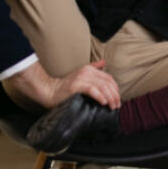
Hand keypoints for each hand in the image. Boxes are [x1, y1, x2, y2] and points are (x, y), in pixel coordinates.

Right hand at [5, 60, 120, 109]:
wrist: (50, 90)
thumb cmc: (66, 86)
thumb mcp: (81, 74)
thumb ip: (93, 68)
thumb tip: (104, 62)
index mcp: (89, 69)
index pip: (109, 78)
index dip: (115, 89)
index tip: (117, 98)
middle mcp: (87, 72)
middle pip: (107, 83)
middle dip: (115, 95)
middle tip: (117, 105)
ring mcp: (82, 78)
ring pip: (102, 87)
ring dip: (110, 97)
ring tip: (112, 106)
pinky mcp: (76, 86)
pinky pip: (92, 90)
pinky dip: (100, 96)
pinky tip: (104, 102)